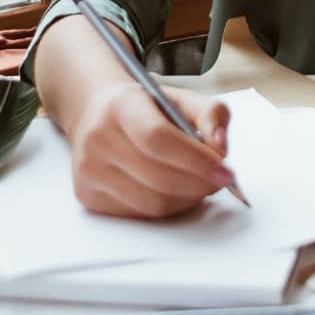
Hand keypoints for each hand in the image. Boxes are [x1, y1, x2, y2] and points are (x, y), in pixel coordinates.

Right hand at [68, 82, 233, 218]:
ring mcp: (89, 170)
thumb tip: (221, 146)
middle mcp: (98, 138)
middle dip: (199, 184)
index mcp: (121, 105)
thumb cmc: (146, 109)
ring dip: (186, 200)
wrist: (99, 115)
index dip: (196, 160)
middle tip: (219, 180)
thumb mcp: (181, 99)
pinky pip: (139, 215)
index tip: (225, 171)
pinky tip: (175, 192)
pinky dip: (167, 208)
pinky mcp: (89, 196)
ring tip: (199, 185)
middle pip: (158, 177)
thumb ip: (211, 114)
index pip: (158, 139)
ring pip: (151, 203)